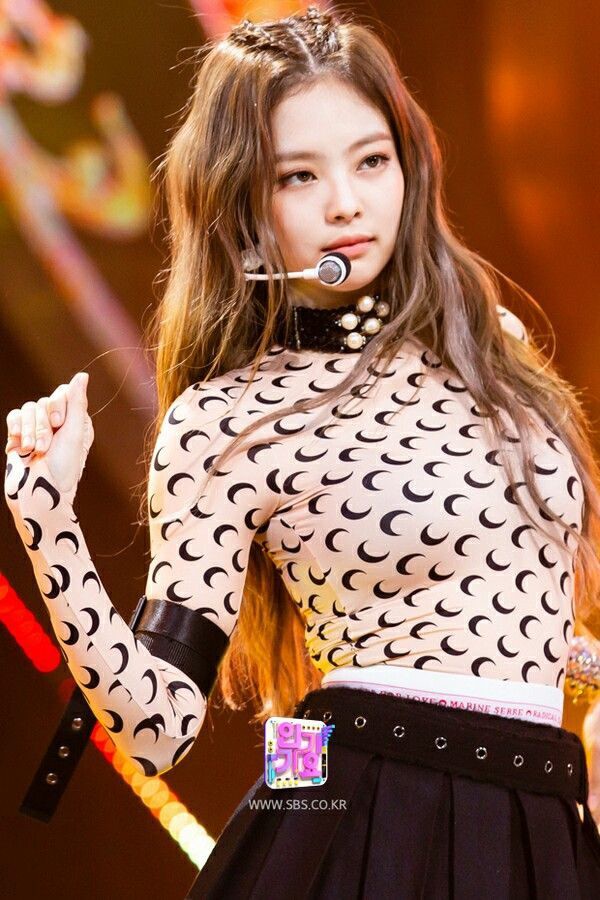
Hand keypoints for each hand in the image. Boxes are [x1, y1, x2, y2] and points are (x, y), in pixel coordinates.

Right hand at [4, 371, 93, 497]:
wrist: (39, 493)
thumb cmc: (63, 467)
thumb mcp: (74, 433)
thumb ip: (76, 403)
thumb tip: (82, 375)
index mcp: (76, 421)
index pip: (63, 393)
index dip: (57, 404)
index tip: (58, 423)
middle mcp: (58, 422)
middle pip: (44, 402)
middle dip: (42, 426)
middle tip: (44, 447)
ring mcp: (38, 428)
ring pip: (28, 409)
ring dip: (29, 430)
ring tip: (32, 451)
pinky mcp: (20, 435)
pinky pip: (14, 416)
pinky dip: (15, 428)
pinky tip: (18, 445)